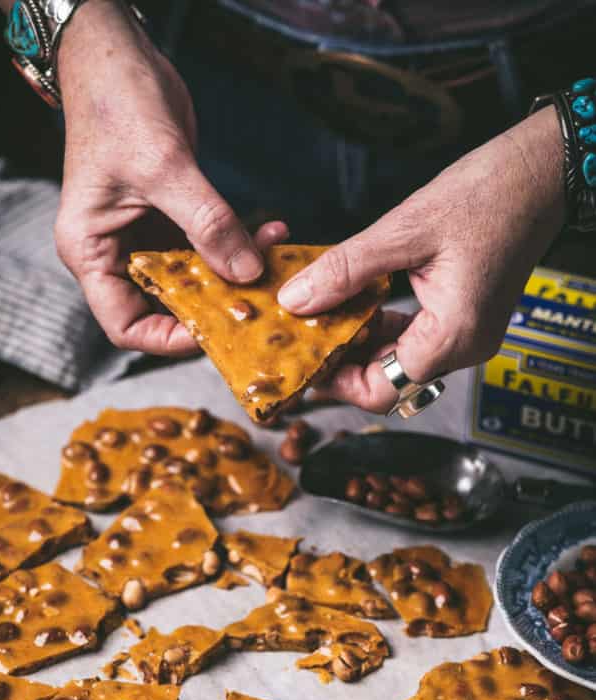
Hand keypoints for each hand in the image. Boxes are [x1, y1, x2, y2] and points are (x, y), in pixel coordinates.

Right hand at [55, 0, 286, 354]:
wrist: (116, 53)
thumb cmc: (117, 105)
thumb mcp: (164, 168)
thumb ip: (207, 224)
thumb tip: (248, 272)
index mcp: (91, 253)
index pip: (127, 325)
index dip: (170, 337)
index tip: (217, 328)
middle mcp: (114, 253)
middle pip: (164, 306)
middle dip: (213, 305)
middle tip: (260, 300)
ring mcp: (143, 236)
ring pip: (192, 278)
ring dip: (234, 272)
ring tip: (274, 257)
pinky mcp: (170, 216)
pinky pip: (206, 246)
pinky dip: (237, 243)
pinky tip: (269, 233)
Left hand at [278, 105, 565, 411]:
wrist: (539, 171)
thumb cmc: (490, 194)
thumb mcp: (404, 230)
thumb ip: (345, 270)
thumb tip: (296, 300)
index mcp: (454, 335)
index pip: (383, 390)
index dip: (337, 383)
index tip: (304, 360)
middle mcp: (463, 345)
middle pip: (387, 379)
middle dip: (342, 359)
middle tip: (302, 332)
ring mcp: (465, 333)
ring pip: (396, 358)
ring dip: (358, 339)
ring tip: (320, 313)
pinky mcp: (462, 317)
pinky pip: (411, 336)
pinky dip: (380, 323)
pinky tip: (355, 299)